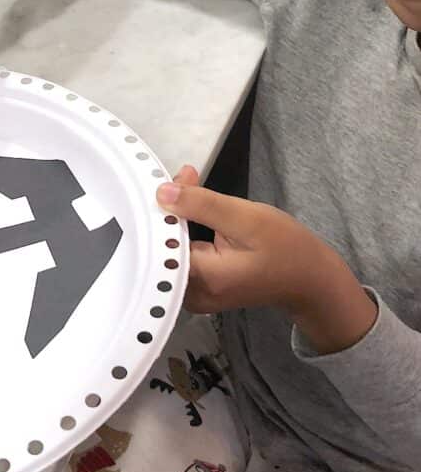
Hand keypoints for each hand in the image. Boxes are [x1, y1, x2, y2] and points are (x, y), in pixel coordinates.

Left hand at [158, 166, 376, 352]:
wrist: (310, 279)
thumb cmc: (285, 248)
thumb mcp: (245, 218)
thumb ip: (202, 205)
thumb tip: (161, 192)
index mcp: (201, 278)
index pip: (162, 240)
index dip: (164, 208)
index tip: (173, 179)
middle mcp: (190, 293)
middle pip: (164, 245)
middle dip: (170, 209)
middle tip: (185, 176)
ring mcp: (194, 295)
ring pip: (171, 249)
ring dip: (178, 217)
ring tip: (188, 184)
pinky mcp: (200, 289)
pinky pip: (182, 256)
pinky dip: (185, 231)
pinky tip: (191, 209)